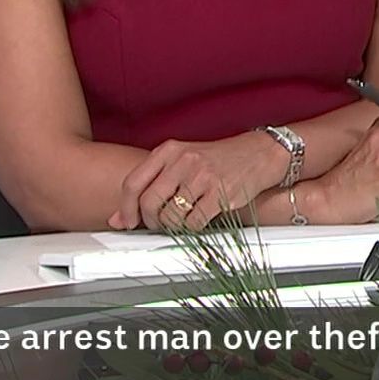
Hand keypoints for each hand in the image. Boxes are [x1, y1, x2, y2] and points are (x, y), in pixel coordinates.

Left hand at [109, 132, 282, 231]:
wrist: (260, 153)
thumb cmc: (218, 160)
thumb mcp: (181, 163)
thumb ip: (151, 186)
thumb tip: (118, 218)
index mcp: (169, 150)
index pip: (132, 182)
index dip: (126, 208)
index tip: (128, 222)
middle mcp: (183, 160)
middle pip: (148, 202)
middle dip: (150, 221)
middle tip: (158, 225)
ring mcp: (202, 176)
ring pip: (170, 216)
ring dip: (172, 227)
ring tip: (182, 222)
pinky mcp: (220, 193)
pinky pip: (194, 223)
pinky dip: (192, 229)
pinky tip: (198, 221)